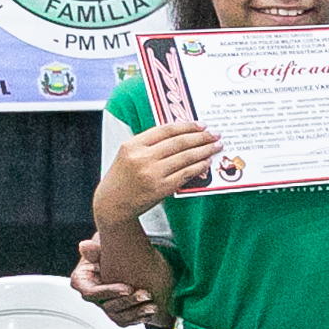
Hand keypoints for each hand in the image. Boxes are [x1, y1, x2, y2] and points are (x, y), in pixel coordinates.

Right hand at [71, 237, 162, 327]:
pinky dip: (140, 317)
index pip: (92, 293)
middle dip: (128, 302)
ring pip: (118, 317)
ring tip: (153, 306)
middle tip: (146, 294)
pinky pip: (127, 321)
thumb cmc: (108, 254)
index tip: (129, 287)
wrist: (121, 260)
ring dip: (137, 313)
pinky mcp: (118, 313)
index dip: (109, 292)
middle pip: (107, 307)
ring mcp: (105, 307)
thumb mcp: (101, 250)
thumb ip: (95, 250)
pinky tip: (152, 311)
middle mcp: (92, 297)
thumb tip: (85, 245)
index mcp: (82, 282)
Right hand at [94, 122, 221, 223]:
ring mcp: (152, 173)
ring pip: (186, 157)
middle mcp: (142, 158)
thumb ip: (149, 143)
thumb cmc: (123, 177)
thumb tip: (182, 133)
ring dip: (205, 150)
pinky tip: (207, 162)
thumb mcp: (128, 154)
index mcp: (132, 145)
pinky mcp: (161, 188)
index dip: (187, 126)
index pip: (165, 130)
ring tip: (216, 146)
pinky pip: (186, 173)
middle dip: (201, 137)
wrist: (112, 203)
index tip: (201, 125)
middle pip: (179, 142)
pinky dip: (199, 166)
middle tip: (215, 134)